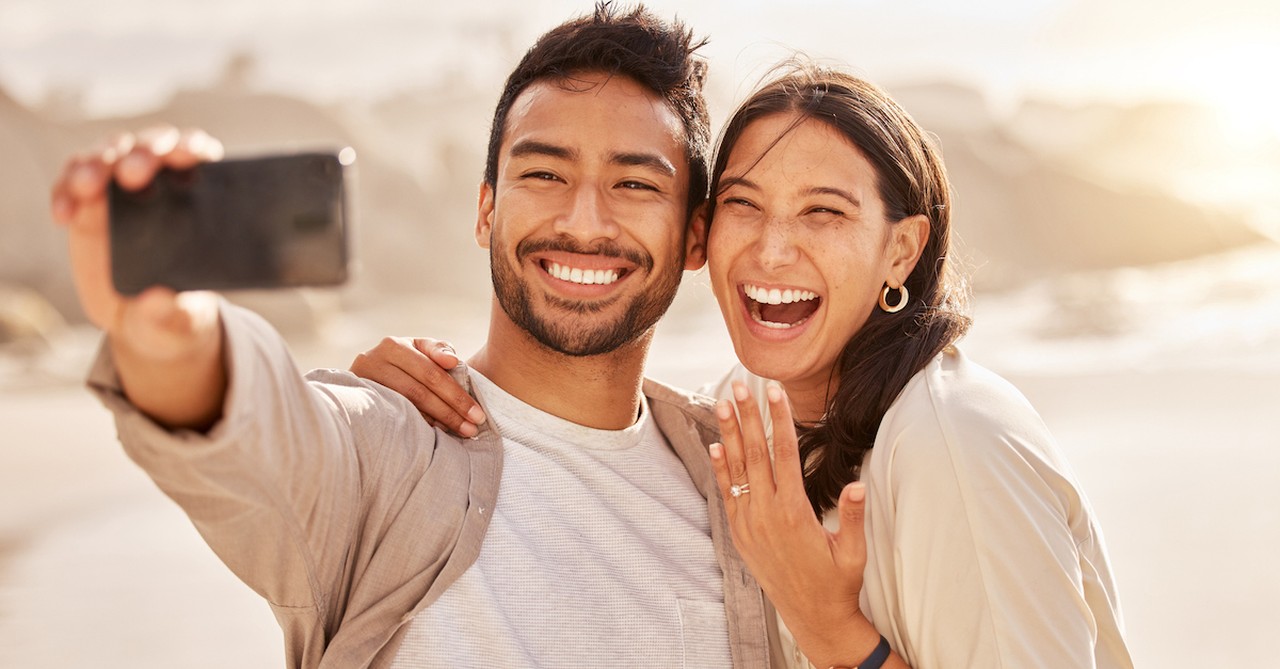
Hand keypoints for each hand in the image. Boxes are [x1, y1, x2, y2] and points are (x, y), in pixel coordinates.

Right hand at [51, 126, 228, 428]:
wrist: (144, 321)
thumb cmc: (178, 311)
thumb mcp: (181, 319)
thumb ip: (173, 311)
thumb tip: (158, 300)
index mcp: (197, 199)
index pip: (200, 155)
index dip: (193, 146)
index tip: (188, 154)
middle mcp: (160, 183)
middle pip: (151, 146)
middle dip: (143, 152)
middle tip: (134, 174)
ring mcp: (120, 190)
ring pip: (106, 156)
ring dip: (95, 164)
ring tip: (88, 188)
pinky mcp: (86, 206)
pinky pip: (70, 185)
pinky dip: (64, 192)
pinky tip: (64, 215)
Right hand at [350, 337, 486, 436]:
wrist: (366, 374)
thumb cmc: (403, 362)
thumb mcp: (419, 349)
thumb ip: (438, 350)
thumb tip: (452, 361)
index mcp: (394, 346)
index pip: (431, 373)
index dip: (456, 393)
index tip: (477, 413)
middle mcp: (374, 361)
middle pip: (419, 392)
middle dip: (451, 411)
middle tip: (473, 428)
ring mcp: (364, 384)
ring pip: (406, 406)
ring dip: (437, 421)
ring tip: (461, 432)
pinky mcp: (361, 402)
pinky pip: (394, 417)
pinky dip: (418, 425)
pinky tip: (436, 434)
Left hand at [710, 380, 878, 666]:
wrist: (813, 617)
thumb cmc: (838, 582)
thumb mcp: (854, 551)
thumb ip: (854, 516)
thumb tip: (858, 483)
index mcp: (795, 512)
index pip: (785, 454)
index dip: (780, 420)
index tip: (775, 392)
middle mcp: (767, 514)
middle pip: (755, 453)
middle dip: (748, 416)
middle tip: (740, 384)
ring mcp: (749, 523)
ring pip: (737, 470)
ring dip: (730, 434)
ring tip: (723, 403)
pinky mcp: (741, 534)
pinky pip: (727, 494)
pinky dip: (721, 468)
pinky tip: (717, 445)